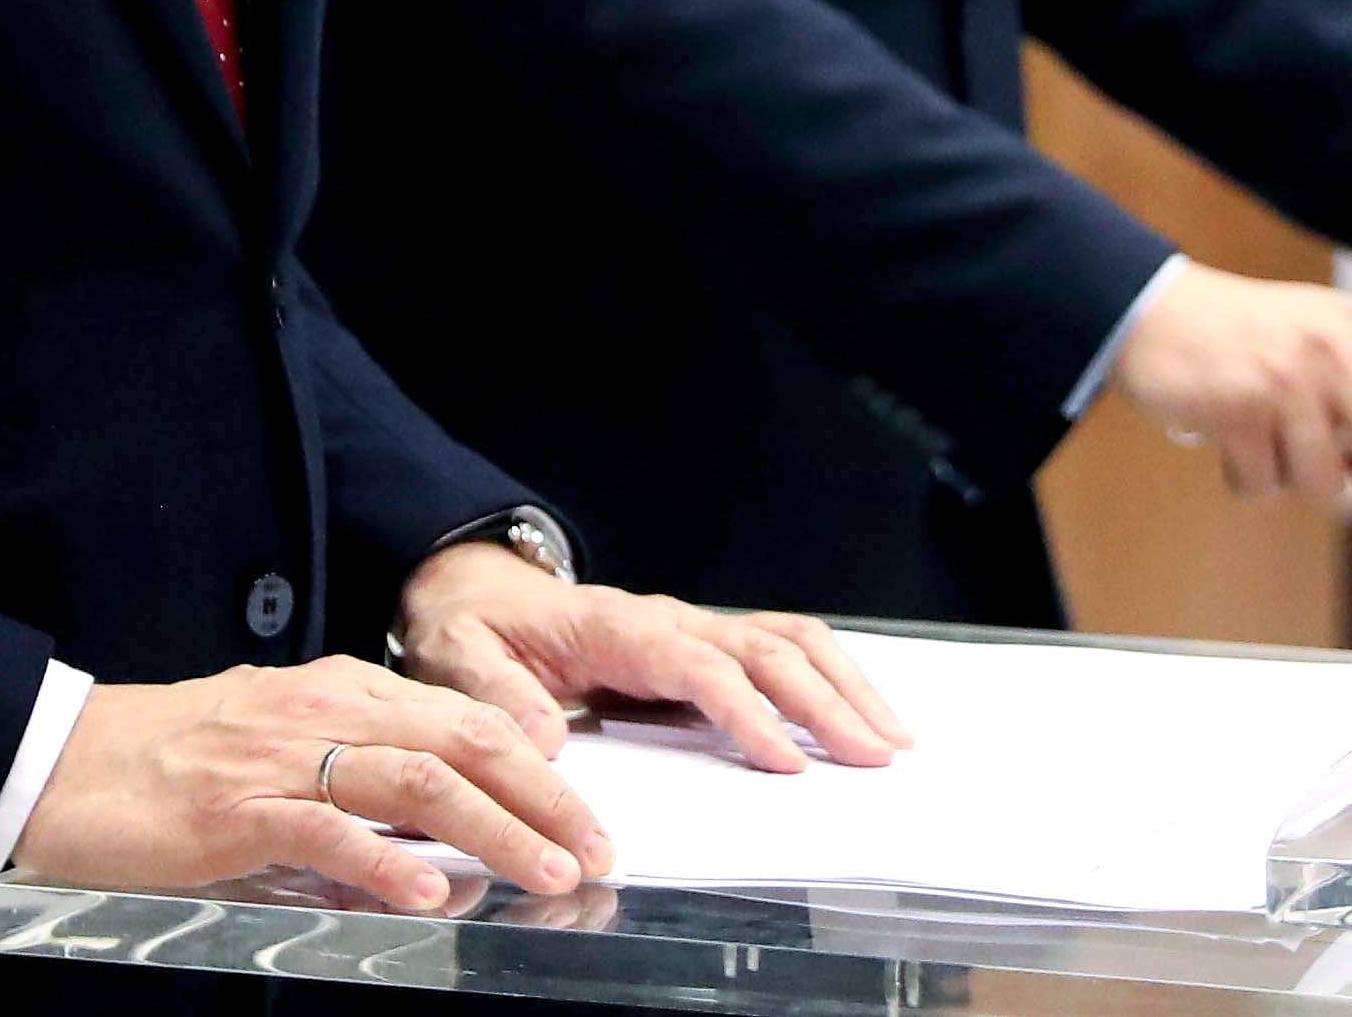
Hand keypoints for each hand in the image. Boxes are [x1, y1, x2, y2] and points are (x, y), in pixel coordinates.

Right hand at [16, 652, 609, 913]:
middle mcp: (323, 711)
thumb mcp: (281, 741)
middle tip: (597, 849)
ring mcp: (283, 758)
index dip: (537, 765)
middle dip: (542, 797)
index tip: (588, 813)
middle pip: (460, 742)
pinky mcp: (238, 809)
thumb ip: (357, 765)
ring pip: (414, 781)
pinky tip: (427, 891)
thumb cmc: (172, 759)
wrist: (64, 762)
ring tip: (547, 871)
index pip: (464, 719)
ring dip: (493, 828)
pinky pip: (326, 830)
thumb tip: (439, 817)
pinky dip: (384, 858)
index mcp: (340, 690)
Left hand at [393, 543, 908, 770]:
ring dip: (844, 685)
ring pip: (788, 641)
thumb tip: (545, 738)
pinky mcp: (701, 642)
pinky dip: (829, 674)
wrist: (475, 589)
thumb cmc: (473, 627)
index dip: (747, 712)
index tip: (787, 762)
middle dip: (826, 703)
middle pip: (766, 651)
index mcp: (619, 626)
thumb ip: (500, 695)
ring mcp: (691, 627)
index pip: (701, 667)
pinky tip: (859, 712)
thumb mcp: (459, 656)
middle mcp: (668, 619)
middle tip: (874, 757)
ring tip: (892, 738)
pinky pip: (780, 646)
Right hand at [1110, 262, 1351, 495]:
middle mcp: (1329, 347)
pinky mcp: (1237, 411)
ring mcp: (1283, 379)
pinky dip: (1252, 483)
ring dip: (1301, 482)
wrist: (1153, 313)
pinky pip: (1268, 487)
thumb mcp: (1320, 327)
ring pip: (1327, 481)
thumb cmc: (1246, 331)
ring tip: (1273, 445)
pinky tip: (1235, 446)